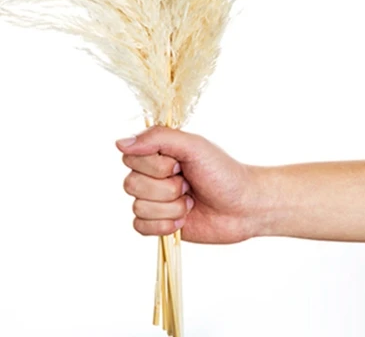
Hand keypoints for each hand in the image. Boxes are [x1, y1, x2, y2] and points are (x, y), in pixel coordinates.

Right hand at [115, 125, 259, 243]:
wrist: (245, 207)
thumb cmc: (222, 172)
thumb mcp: (193, 146)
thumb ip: (157, 138)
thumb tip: (120, 144)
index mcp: (154, 152)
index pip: (129, 158)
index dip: (156, 165)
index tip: (180, 164)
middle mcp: (148, 174)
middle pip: (131, 184)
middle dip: (166, 188)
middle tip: (188, 184)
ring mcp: (152, 199)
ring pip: (138, 207)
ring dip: (170, 207)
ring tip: (190, 202)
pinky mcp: (157, 223)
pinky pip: (140, 227)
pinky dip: (164, 225)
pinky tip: (183, 220)